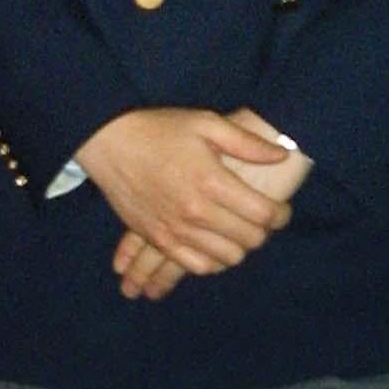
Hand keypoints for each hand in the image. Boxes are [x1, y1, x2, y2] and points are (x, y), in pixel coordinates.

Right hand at [76, 107, 292, 294]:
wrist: (107, 141)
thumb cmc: (158, 129)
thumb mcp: (204, 122)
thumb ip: (245, 142)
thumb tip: (281, 156)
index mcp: (211, 182)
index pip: (264, 215)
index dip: (281, 215)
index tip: (280, 209)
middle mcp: (196, 212)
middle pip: (250, 240)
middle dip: (262, 231)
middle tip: (258, 218)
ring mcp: (175, 230)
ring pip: (227, 258)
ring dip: (238, 246)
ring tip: (235, 229)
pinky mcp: (158, 239)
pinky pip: (197, 266)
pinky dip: (213, 260)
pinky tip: (213, 244)